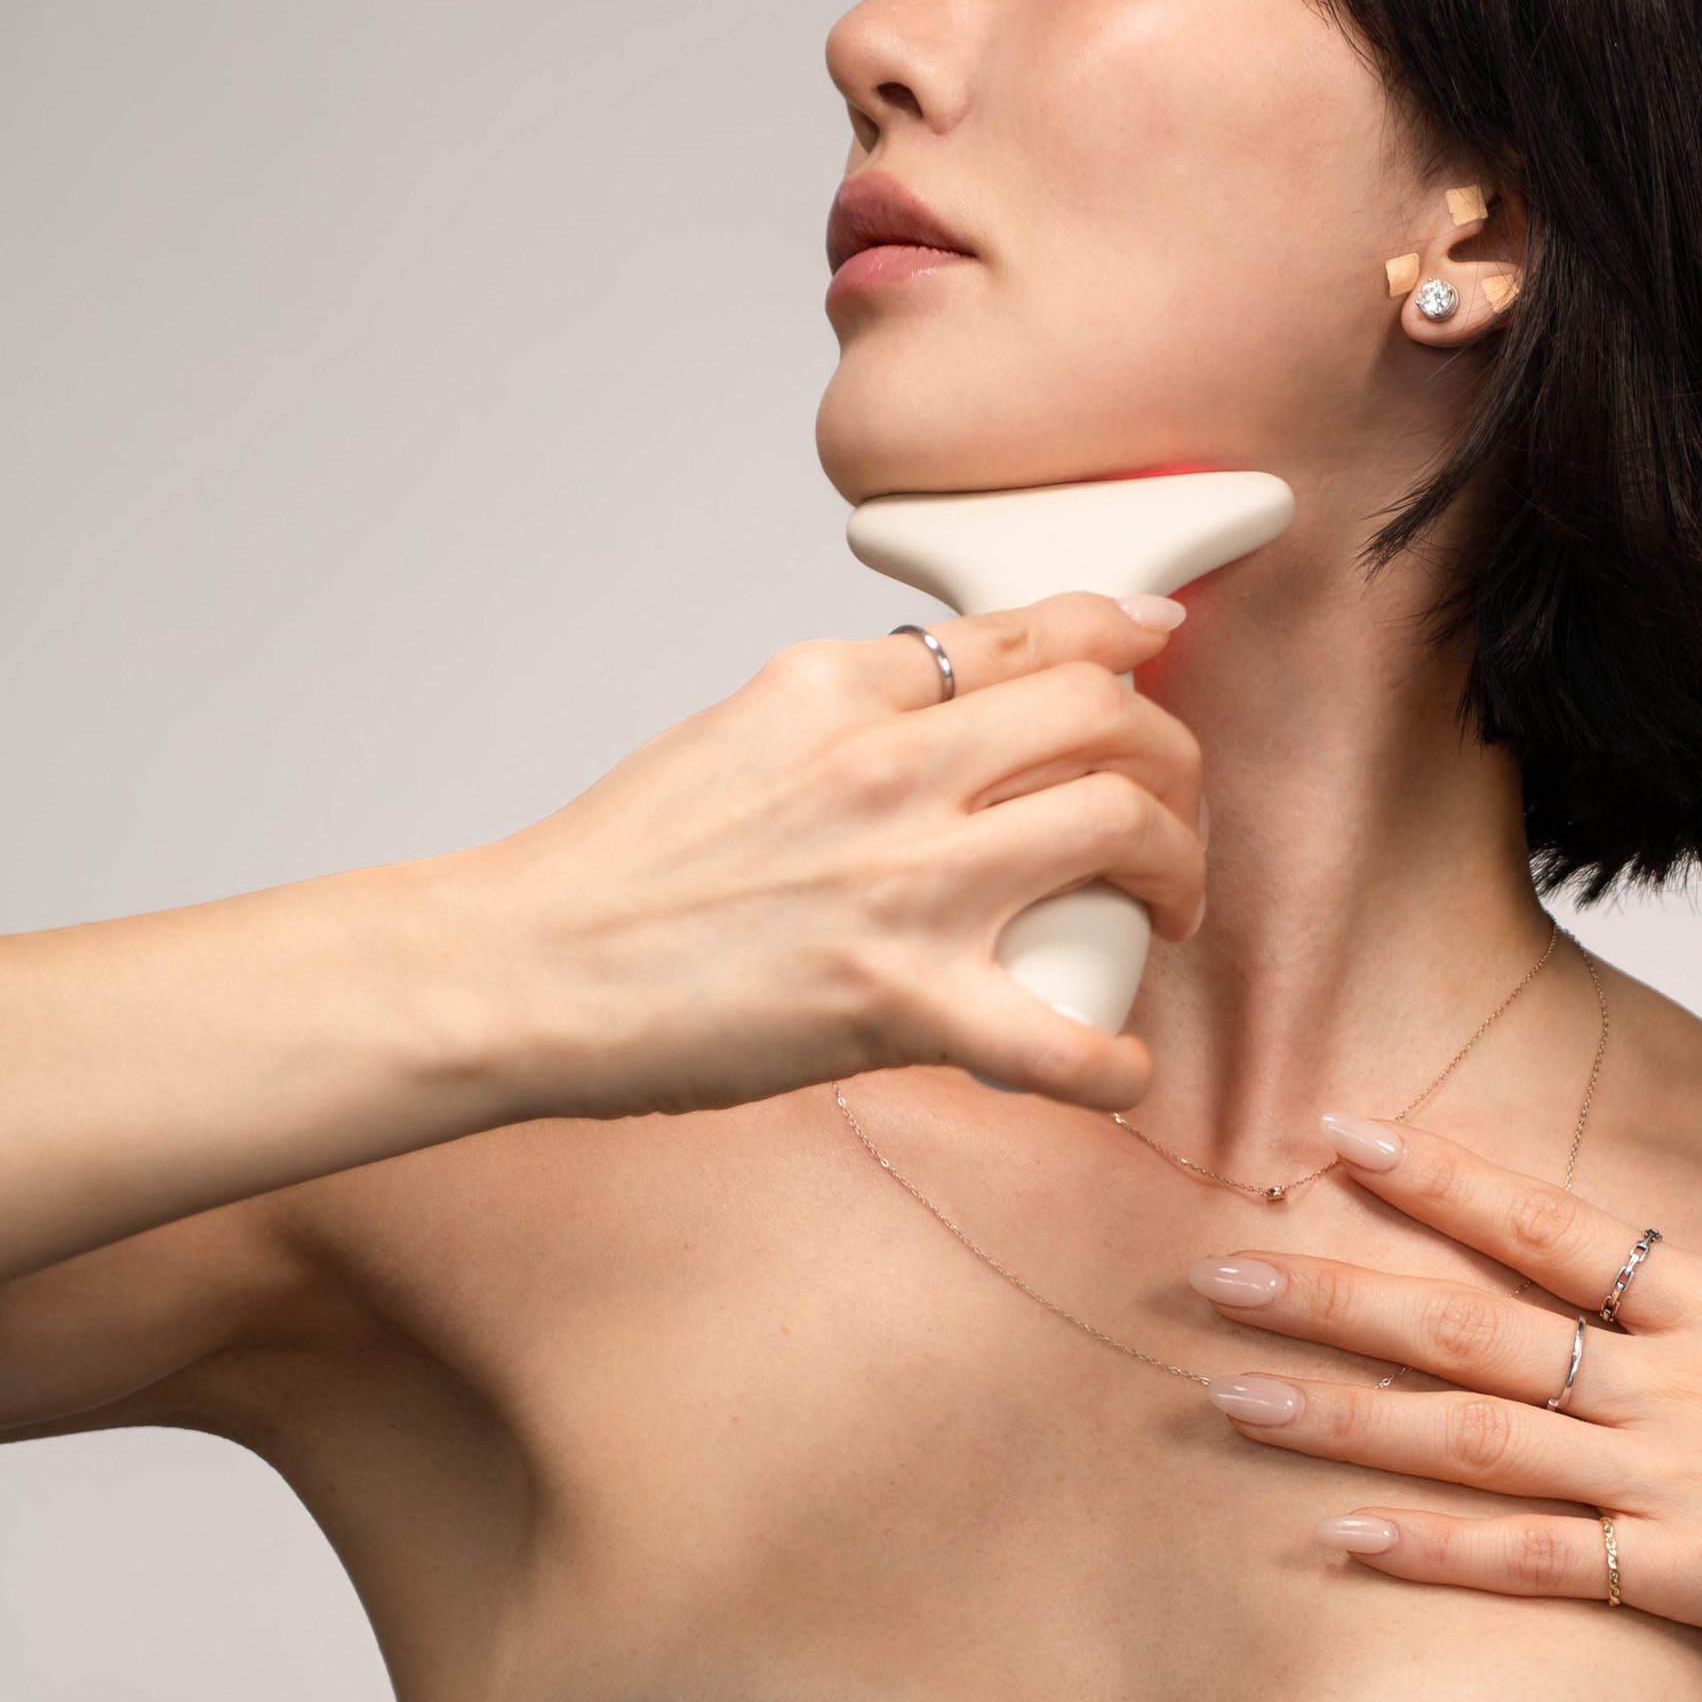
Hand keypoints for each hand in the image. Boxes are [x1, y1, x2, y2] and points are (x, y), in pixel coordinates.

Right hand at [467, 595, 1203, 1119]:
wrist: (523, 968)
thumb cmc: (616, 873)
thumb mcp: (737, 730)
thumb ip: (844, 713)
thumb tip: (936, 714)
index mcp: (837, 688)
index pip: (1029, 632)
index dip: (1123, 639)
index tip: (1155, 655)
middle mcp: (885, 763)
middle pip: (1107, 716)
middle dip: (1175, 764)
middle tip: (1170, 818)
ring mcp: (900, 879)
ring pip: (1122, 828)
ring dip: (1179, 873)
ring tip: (1163, 915)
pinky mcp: (897, 1001)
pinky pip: (1062, 1040)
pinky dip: (1115, 1063)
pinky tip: (1118, 1069)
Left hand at [1195, 1090, 1701, 1681]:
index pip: (1549, 1221)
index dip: (1437, 1177)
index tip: (1338, 1134)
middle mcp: (1676, 1377)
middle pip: (1473, 1321)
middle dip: (1335, 1294)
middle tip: (1215, 1269)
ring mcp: (1675, 1475)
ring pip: (1475, 1434)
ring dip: (1344, 1415)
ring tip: (1231, 1393)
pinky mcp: (1690, 1576)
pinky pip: (1535, 1560)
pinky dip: (1433, 1550)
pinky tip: (1339, 1538)